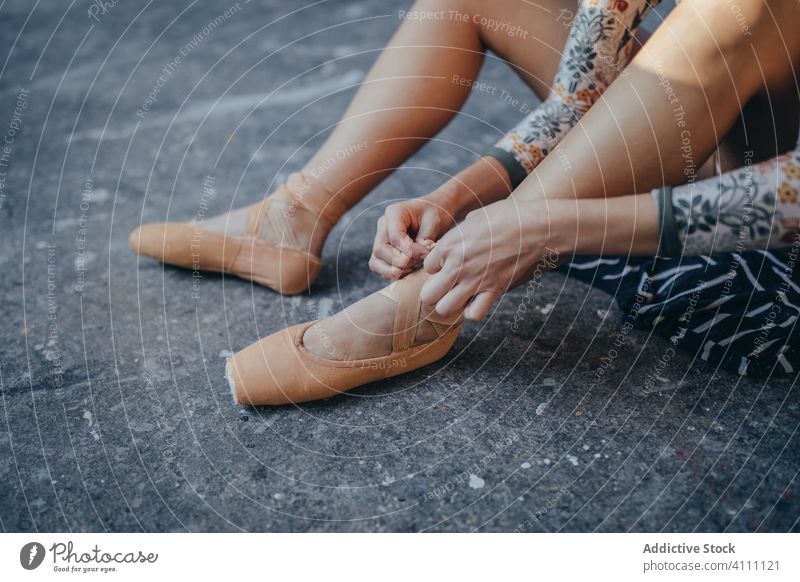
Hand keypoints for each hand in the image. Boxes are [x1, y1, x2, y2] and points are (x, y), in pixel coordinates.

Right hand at [369, 196, 456, 280]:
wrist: (431, 214)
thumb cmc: (432, 214)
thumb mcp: (433, 221)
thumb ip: (426, 238)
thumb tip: (421, 254)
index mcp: (394, 212)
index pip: (395, 236)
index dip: (409, 250)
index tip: (424, 255)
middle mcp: (383, 226)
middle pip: (380, 249)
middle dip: (398, 261)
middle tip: (416, 263)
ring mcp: (380, 239)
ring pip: (375, 261)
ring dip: (392, 270)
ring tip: (411, 268)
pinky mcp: (382, 252)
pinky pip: (378, 267)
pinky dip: (391, 273)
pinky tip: (408, 270)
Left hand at [421, 198, 563, 320]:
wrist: (536, 227)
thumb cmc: (507, 217)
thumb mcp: (475, 217)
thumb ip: (460, 231)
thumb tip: (457, 236)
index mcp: (449, 245)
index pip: (426, 267)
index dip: (436, 267)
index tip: (447, 263)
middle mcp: (458, 266)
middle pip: (428, 295)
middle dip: (433, 292)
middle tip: (445, 286)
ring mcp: (475, 281)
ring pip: (445, 309)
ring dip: (449, 305)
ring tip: (458, 296)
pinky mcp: (493, 291)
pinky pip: (473, 314)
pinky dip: (472, 311)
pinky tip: (475, 300)